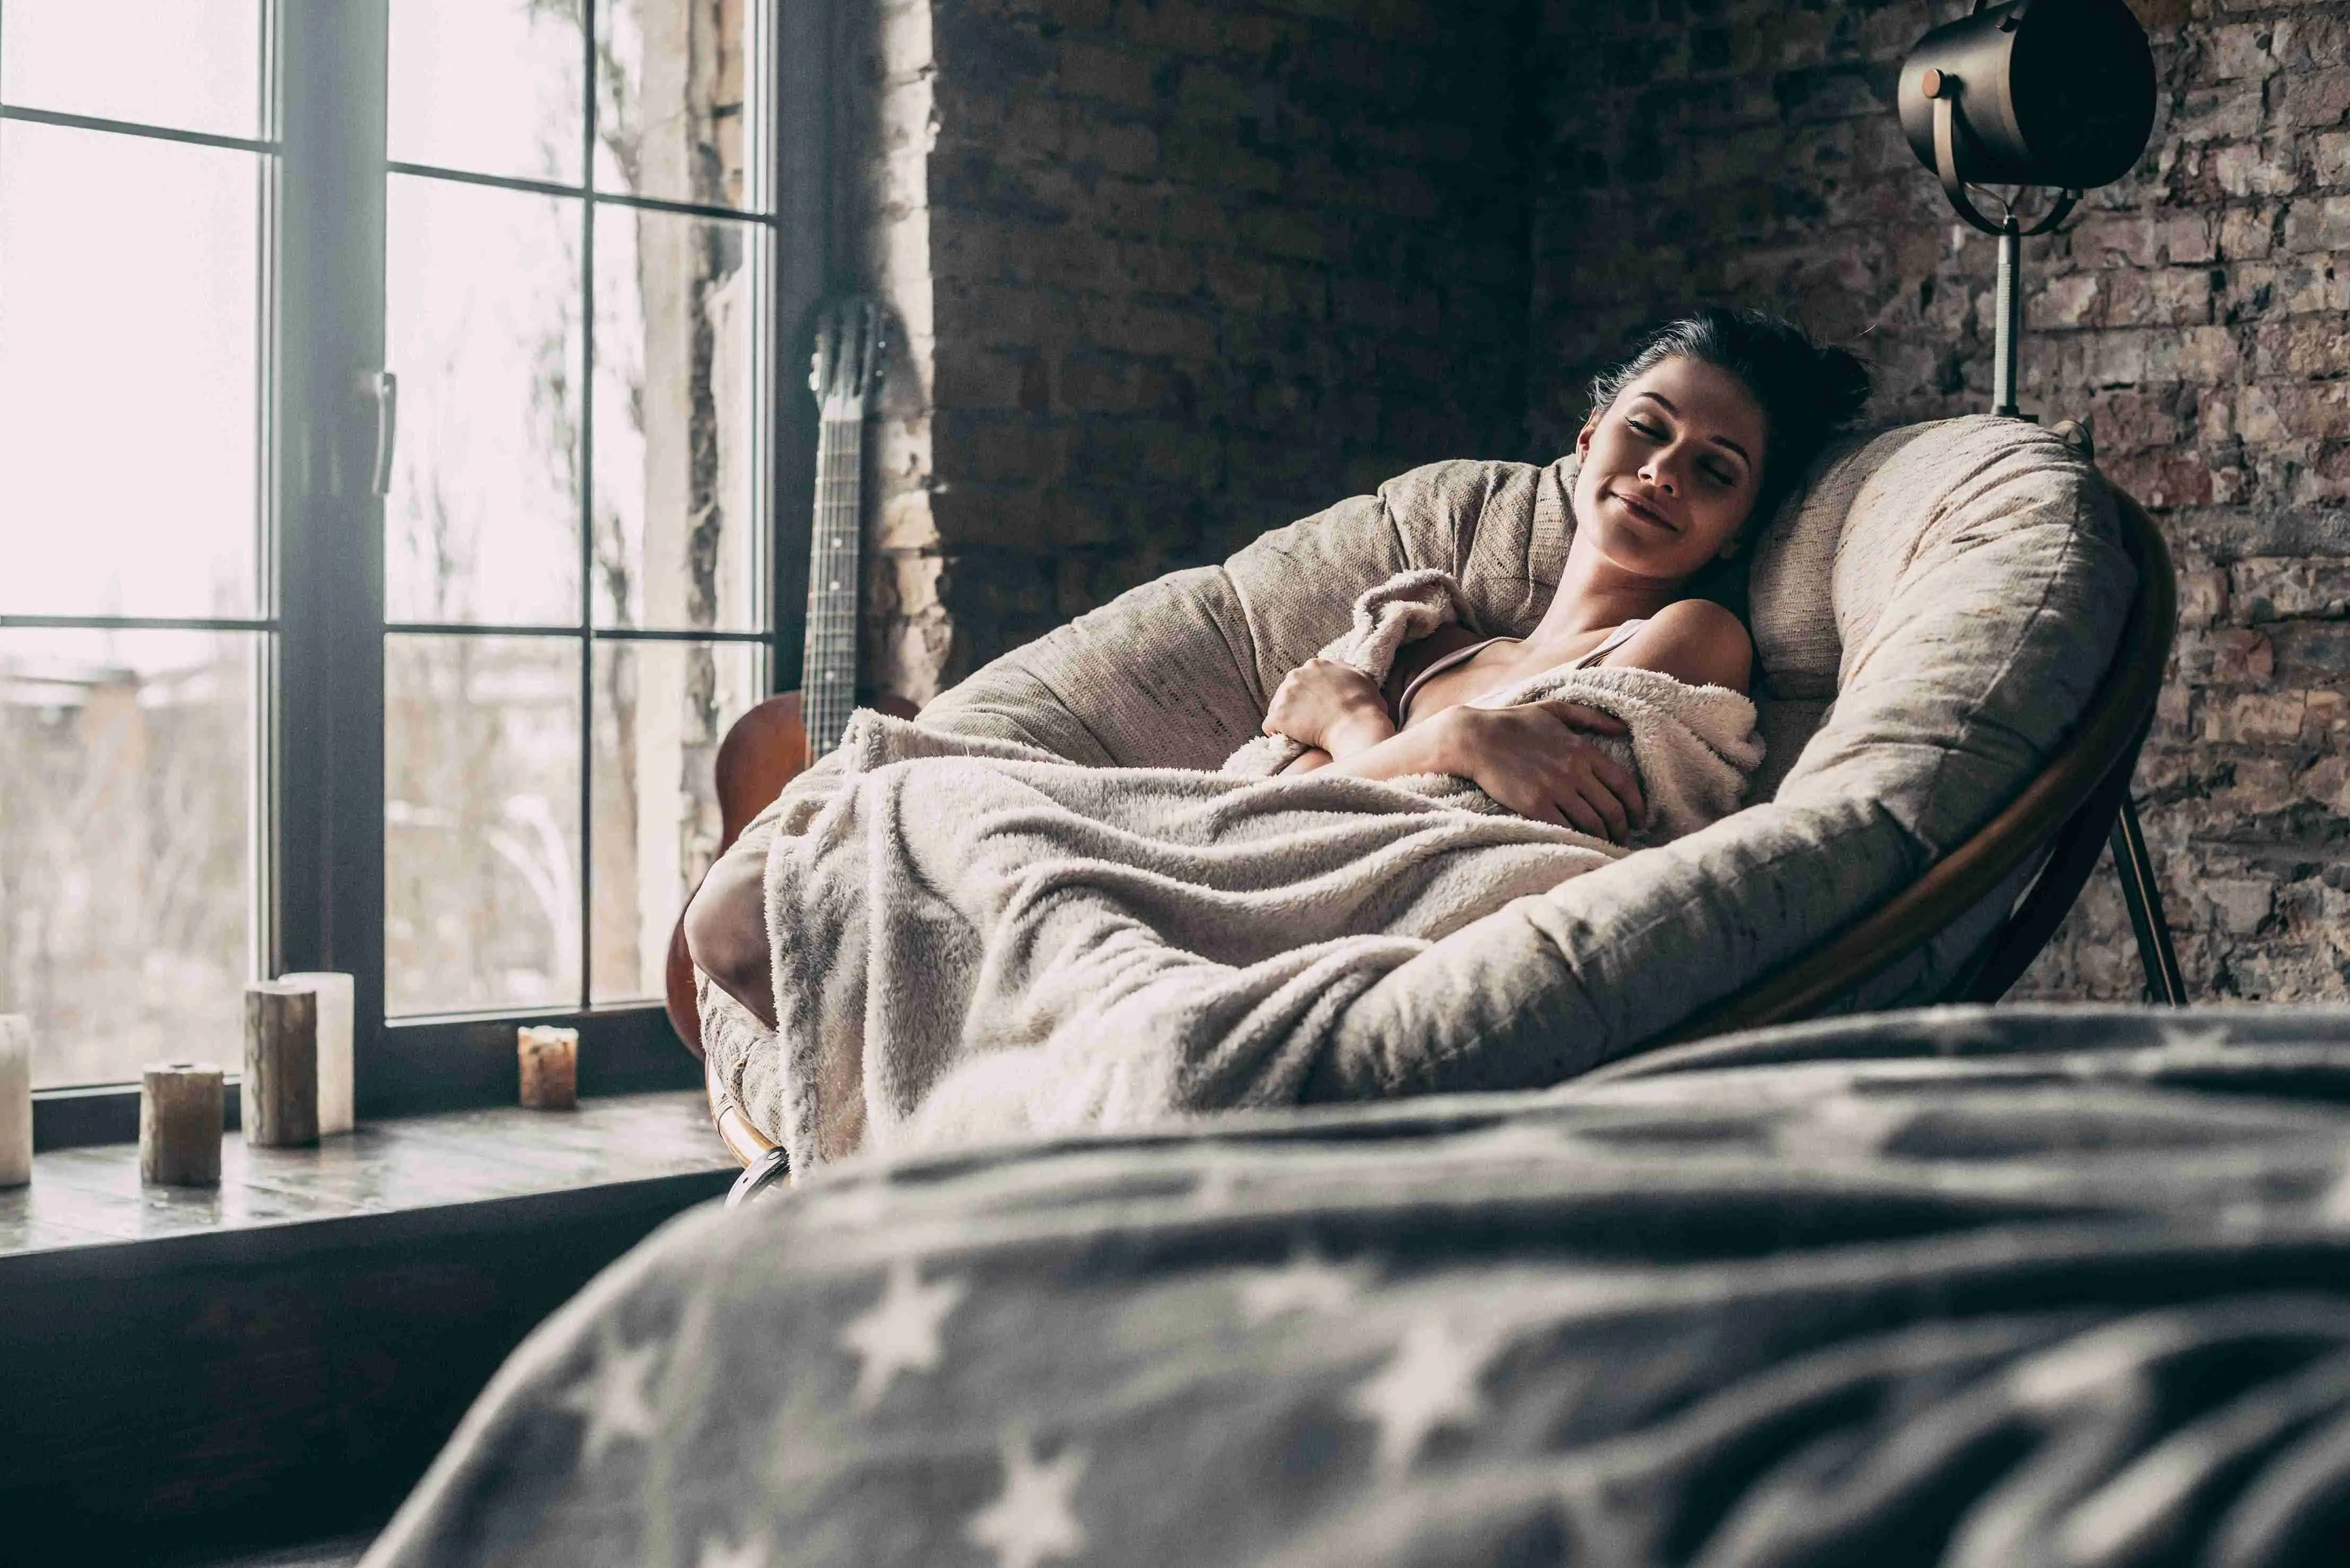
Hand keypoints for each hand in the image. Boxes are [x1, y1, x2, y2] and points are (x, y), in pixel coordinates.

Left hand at [1265, 658, 1394, 758]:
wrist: (1355, 727)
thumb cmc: (1365, 706)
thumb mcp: (1362, 677)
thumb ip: (1345, 671)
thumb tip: (1341, 671)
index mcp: (1315, 665)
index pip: (1303, 678)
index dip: (1309, 694)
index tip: (1317, 707)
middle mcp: (1296, 675)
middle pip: (1288, 691)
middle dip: (1296, 705)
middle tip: (1310, 721)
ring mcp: (1285, 695)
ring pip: (1277, 707)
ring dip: (1287, 719)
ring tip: (1302, 732)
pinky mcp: (1278, 716)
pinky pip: (1270, 726)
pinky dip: (1278, 733)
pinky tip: (1291, 740)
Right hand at [1426, 701, 1645, 840]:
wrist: (1475, 738)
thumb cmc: (1513, 722)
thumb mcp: (1555, 710)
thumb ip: (1590, 717)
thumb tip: (1621, 727)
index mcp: (1582, 749)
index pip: (1624, 784)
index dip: (1637, 806)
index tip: (1640, 820)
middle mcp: (1574, 770)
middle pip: (1612, 808)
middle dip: (1623, 828)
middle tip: (1623, 838)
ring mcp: (1555, 789)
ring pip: (1592, 822)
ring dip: (1603, 837)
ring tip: (1605, 844)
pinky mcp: (1535, 805)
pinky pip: (1566, 828)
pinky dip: (1577, 839)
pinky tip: (1579, 843)